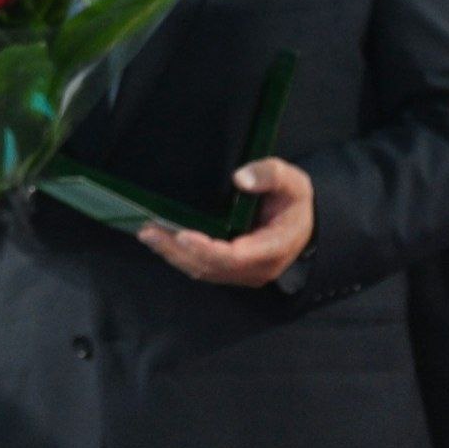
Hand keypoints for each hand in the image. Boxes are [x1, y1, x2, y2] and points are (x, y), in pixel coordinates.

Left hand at [136, 157, 314, 287]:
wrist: (300, 220)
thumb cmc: (293, 200)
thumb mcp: (293, 180)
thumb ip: (270, 175)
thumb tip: (241, 179)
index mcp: (275, 247)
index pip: (236, 256)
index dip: (207, 248)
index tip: (182, 234)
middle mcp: (258, 267)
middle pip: (212, 266)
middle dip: (178, 251)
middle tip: (150, 230)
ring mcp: (244, 272)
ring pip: (204, 270)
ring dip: (173, 254)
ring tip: (148, 234)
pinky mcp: (231, 270)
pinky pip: (203, 267)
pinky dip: (180, 256)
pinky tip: (160, 240)